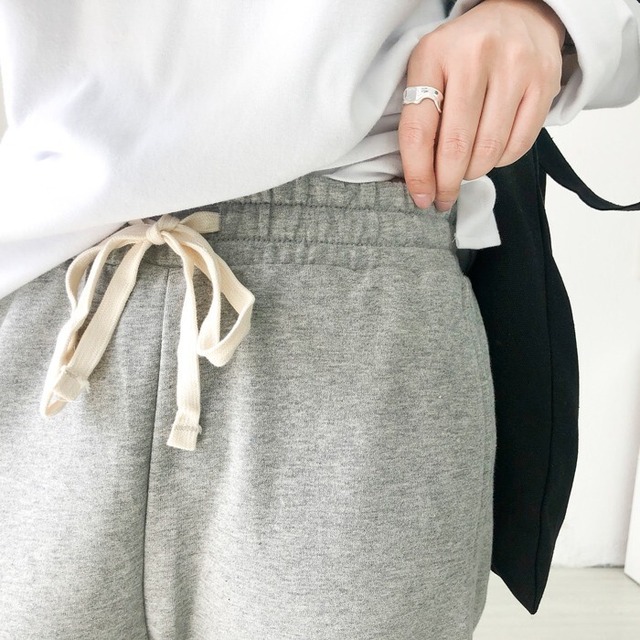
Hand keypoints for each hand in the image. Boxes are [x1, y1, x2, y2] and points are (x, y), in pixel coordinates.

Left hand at [399, 0, 566, 210]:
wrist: (519, 14)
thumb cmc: (464, 53)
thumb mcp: (431, 69)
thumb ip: (421, 117)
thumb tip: (422, 180)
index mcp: (433, 54)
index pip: (418, 130)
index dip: (418, 174)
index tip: (421, 198)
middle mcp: (474, 57)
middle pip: (455, 147)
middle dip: (447, 183)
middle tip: (443, 198)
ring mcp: (514, 66)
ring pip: (488, 150)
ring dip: (473, 173)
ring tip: (466, 170)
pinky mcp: (544, 81)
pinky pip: (519, 145)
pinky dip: (501, 161)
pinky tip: (491, 153)